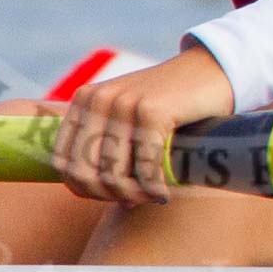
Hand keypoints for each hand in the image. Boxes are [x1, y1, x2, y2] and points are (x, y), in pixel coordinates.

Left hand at [50, 45, 234, 205]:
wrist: (210, 71)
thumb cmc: (169, 102)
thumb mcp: (126, 116)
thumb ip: (105, 145)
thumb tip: (101, 196)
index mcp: (84, 99)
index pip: (62, 162)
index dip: (83, 189)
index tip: (110, 196)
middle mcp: (98, 99)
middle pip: (84, 173)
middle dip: (109, 196)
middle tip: (134, 200)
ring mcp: (124, 103)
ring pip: (113, 175)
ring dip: (134, 196)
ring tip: (151, 196)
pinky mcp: (152, 110)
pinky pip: (144, 168)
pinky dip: (154, 188)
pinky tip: (164, 192)